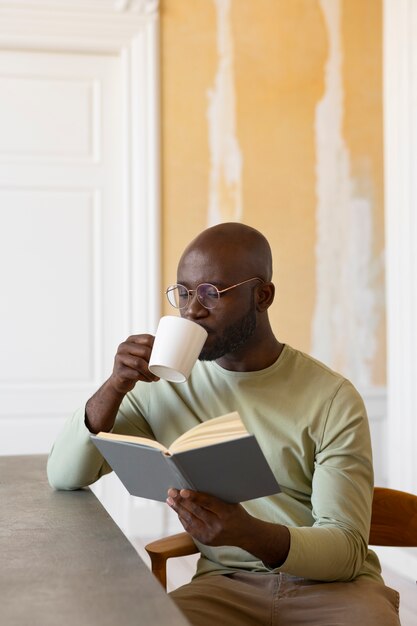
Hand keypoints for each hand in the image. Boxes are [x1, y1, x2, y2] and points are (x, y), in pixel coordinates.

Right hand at [109, 334, 159, 393]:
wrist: (120, 380)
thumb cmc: (135, 366)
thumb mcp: (140, 355)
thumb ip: (151, 349)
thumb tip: (174, 348)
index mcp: (131, 340)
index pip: (147, 338)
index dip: (158, 346)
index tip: (165, 355)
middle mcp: (123, 347)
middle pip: (144, 351)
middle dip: (155, 362)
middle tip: (161, 370)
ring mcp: (119, 358)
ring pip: (138, 363)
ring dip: (150, 372)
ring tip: (156, 377)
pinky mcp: (119, 371)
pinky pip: (134, 374)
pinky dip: (144, 378)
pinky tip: (148, 380)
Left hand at [166, 488, 290, 565]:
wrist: (245, 534)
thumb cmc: (236, 512)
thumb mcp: (230, 502)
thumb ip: (214, 497)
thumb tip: (194, 486)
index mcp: (226, 513)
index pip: (208, 503)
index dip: (194, 497)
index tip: (182, 491)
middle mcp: (218, 526)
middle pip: (196, 512)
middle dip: (181, 501)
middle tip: (171, 491)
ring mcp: (210, 535)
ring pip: (190, 521)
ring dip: (178, 509)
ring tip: (170, 499)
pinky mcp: (205, 541)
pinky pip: (190, 528)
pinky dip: (183, 518)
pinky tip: (178, 510)